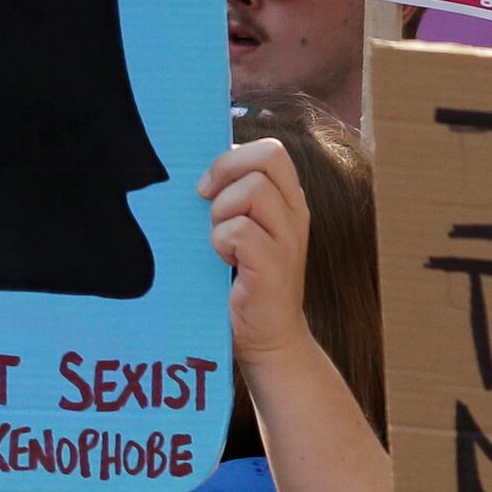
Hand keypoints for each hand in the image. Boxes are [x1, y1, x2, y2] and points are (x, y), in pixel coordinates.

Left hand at [202, 139, 314, 368]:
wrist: (268, 340)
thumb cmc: (244, 286)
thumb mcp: (244, 235)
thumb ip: (233, 204)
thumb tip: (197, 178)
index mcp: (287, 202)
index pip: (271, 150)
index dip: (233, 158)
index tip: (208, 188)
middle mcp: (294, 214)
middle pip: (267, 157)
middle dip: (226, 172)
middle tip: (207, 202)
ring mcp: (288, 238)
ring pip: (253, 190)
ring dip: (222, 212)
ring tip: (219, 242)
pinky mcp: (274, 265)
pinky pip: (240, 231)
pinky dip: (221, 242)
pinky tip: (223, 262)